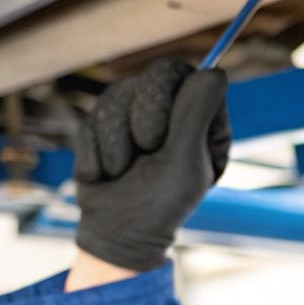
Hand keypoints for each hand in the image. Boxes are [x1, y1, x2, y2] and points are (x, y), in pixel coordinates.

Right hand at [74, 58, 230, 271]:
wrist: (117, 233)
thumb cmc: (161, 204)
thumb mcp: (184, 164)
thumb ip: (195, 116)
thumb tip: (214, 72)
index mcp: (201, 116)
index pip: (185, 74)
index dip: (165, 97)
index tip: (159, 138)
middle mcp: (171, 108)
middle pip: (153, 76)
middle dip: (142, 115)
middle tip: (146, 149)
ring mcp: (134, 113)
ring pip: (115, 96)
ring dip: (115, 142)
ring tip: (122, 172)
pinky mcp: (102, 125)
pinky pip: (89, 121)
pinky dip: (94, 152)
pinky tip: (104, 175)